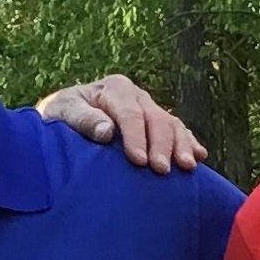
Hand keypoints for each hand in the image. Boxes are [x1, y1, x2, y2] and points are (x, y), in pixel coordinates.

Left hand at [36, 74, 205, 172]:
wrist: (63, 117)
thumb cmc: (60, 116)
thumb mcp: (63, 113)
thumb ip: (83, 120)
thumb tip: (107, 131)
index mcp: (115, 88)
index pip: (130, 114)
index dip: (136, 137)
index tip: (138, 161)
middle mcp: (136, 95)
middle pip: (156, 119)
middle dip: (161, 145)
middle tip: (161, 170)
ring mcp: (149, 108)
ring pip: (172, 124)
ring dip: (181, 145)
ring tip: (186, 167)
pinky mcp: (156, 123)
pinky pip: (178, 131)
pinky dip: (189, 143)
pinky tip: (199, 157)